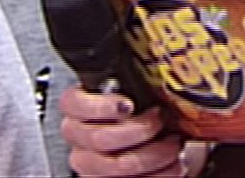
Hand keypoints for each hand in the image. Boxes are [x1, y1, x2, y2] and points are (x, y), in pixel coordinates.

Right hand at [58, 87, 186, 176]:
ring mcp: (91, 165)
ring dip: (153, 155)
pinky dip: (160, 174)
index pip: (72, 103)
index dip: (100, 106)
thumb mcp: (136, 91)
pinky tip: (173, 165)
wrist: (156, 140)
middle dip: (138, 130)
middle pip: (98, 137)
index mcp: (79, 108)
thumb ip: (135, 84)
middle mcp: (80, 138)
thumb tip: (155, 77)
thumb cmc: (142, 112)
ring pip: (114, 166)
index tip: (128, 104)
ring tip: (172, 145)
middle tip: (159, 121)